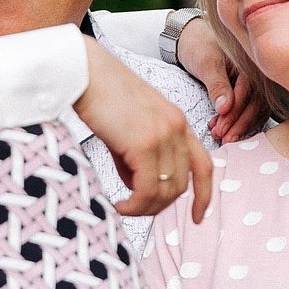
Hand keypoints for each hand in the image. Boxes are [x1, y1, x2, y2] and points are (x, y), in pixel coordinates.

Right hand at [75, 39, 212, 221]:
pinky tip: (119, 205)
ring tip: (123, 207)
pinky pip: (147, 190)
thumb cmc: (100, 96)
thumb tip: (138, 188)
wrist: (84, 72)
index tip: (198, 216)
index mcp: (178, 121)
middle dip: (159, 206)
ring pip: (166, 191)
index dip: (204, 195)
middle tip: (134, 209)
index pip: (203, 165)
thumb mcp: (130, 126)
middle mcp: (177, 128)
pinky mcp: (144, 144)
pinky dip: (135, 205)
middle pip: (182, 185)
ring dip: (145, 208)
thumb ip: (140, 155)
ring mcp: (163, 135)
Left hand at [174, 17, 270, 144]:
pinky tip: (227, 130)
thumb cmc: (198, 45)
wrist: (191, 36)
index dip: (235, 114)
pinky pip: (250, 107)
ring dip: (241, 125)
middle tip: (223, 138)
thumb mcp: (206, 63)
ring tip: (224, 138)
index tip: (221, 128)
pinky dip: (240, 121)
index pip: (249, 93)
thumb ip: (217, 85)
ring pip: (255, 108)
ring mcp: (254, 81)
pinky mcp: (247, 89)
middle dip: (239, 123)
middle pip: (256, 104)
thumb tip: (226, 108)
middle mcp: (257, 73)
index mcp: (250, 63)